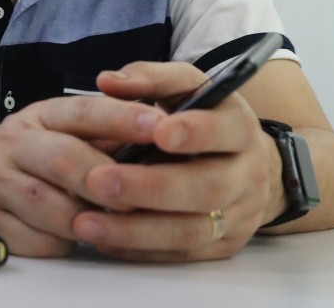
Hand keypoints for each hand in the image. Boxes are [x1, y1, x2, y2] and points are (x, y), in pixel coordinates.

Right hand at [0, 93, 166, 257]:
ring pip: (50, 207)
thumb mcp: (53, 129)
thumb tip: (158, 138)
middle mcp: (12, 144)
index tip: (159, 125)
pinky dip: (62, 242)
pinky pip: (37, 240)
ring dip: (85, 219)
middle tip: (137, 196)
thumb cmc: (22, 153)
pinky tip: (70, 235)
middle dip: (105, 180)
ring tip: (105, 221)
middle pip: (64, 160)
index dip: (122, 117)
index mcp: (38, 117)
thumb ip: (100, 133)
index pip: (82, 112)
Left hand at [70, 61, 278, 260]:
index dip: (195, 132)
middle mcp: (247, 174)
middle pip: (207, 187)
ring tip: (85, 222)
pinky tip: (104, 240)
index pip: (224, 130)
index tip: (158, 133)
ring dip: (136, 229)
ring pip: (192, 230)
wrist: (248, 163)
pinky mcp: (224, 245)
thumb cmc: (202, 117)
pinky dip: (141, 250)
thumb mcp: (184, 88)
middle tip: (97, 181)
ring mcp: (240, 215)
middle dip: (150, 187)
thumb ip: (149, 79)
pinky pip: (183, 254)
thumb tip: (107, 81)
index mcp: (238, 128)